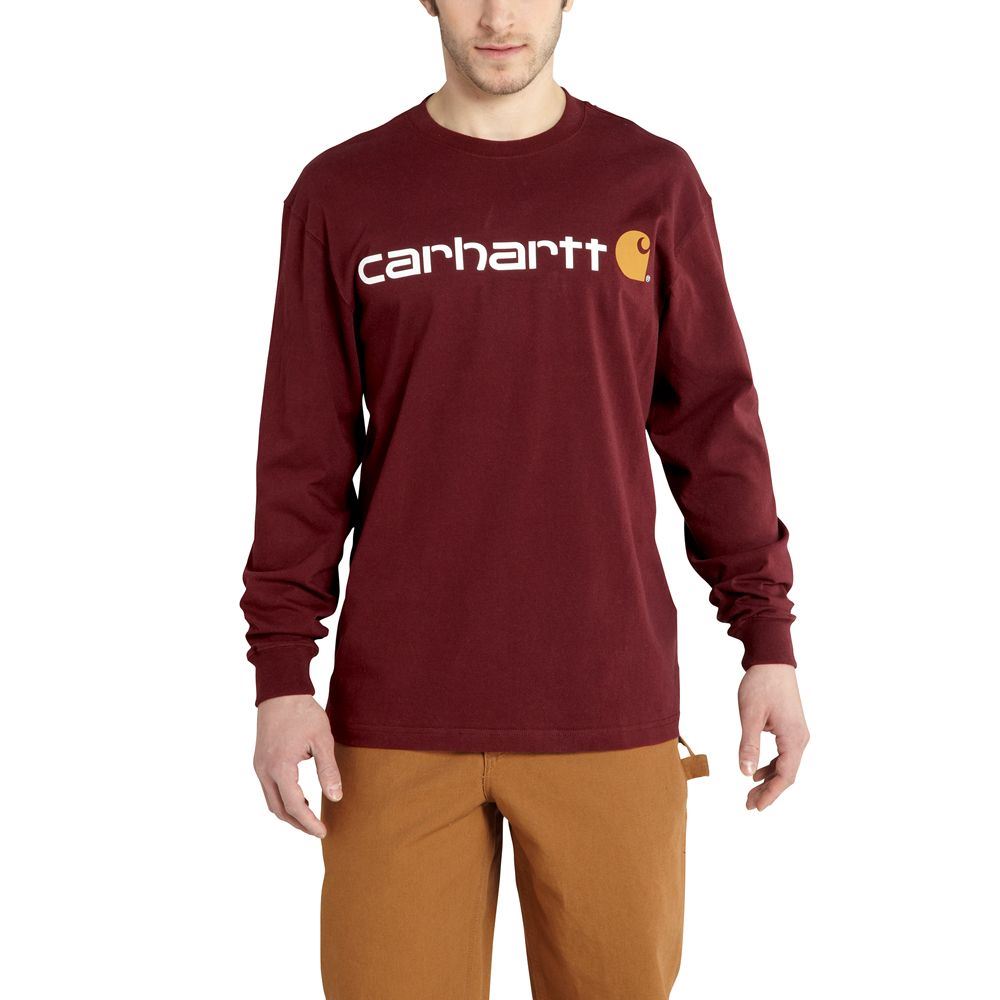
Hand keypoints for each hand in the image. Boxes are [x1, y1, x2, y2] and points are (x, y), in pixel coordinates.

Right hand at [254, 694, 342, 836]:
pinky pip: (269, 788)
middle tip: (317, 830)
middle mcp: (265, 771)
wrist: (281, 691)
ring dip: (289, 812)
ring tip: (309, 817)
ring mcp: (259, 766)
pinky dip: (283, 799)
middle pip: (278, 809)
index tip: (323, 832)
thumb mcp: (322, 740)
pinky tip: (300, 796)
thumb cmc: (303, 713)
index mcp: (280, 768)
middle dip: (297, 823)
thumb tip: (335, 798)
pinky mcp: (260, 760)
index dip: (309, 823)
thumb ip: (328, 770)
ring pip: (271, 801)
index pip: (295, 806)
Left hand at [737, 663, 808, 810]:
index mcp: (793, 738)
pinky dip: (772, 765)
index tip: (756, 807)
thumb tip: (746, 773)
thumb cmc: (761, 684)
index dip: (771, 794)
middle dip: (768, 791)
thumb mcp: (750, 715)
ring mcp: (798, 733)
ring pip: (786, 765)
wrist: (772, 660)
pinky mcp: (791, 727)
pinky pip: (784, 754)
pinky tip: (757, 772)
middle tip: (748, 804)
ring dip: (769, 779)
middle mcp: (800, 738)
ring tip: (750, 792)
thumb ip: (749, 745)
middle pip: (787, 774)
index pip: (785, 776)